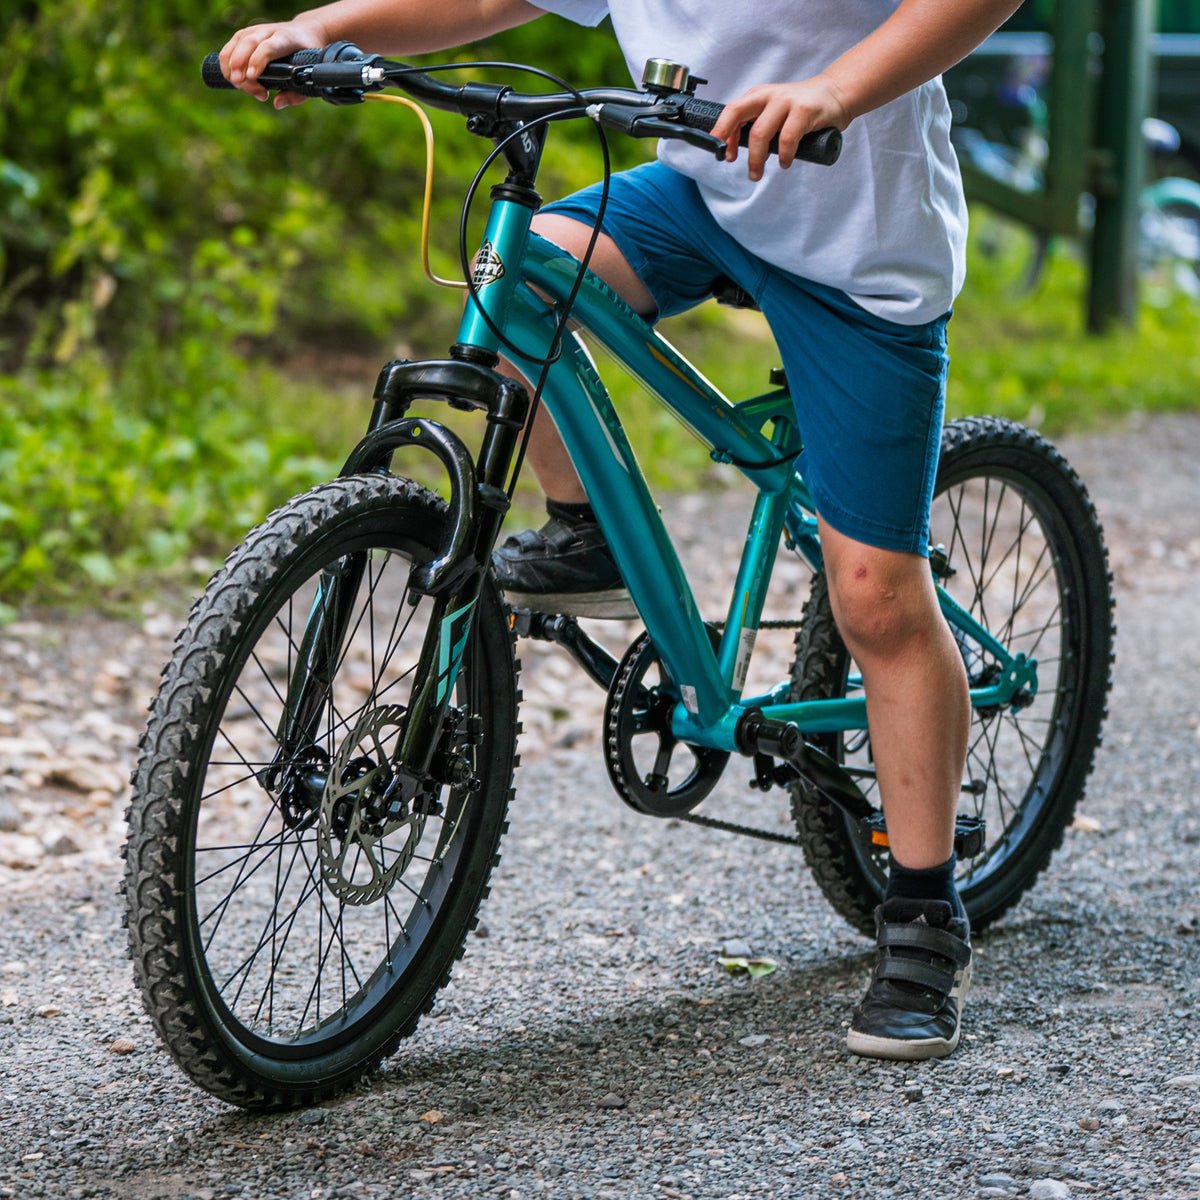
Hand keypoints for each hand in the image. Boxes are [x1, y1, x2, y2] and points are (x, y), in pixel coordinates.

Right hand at [218, 17, 330, 108]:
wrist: (303, 33)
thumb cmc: (305, 57)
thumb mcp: (308, 75)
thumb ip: (296, 93)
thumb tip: (277, 104)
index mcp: (286, 39)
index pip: (269, 47)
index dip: (258, 60)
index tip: (251, 76)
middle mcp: (268, 31)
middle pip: (249, 43)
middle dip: (239, 63)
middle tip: (238, 83)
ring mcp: (254, 31)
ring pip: (236, 44)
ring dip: (231, 66)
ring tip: (239, 85)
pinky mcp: (243, 35)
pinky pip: (229, 48)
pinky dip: (227, 64)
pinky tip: (234, 79)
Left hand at [709, 78, 850, 181]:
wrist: (837, 94)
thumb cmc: (802, 110)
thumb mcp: (774, 113)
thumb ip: (756, 126)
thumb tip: (732, 149)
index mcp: (758, 95)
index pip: (731, 111)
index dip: (722, 133)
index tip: (724, 155)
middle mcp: (769, 95)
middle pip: (737, 113)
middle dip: (730, 140)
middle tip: (731, 162)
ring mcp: (786, 101)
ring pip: (760, 132)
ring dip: (756, 159)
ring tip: (756, 174)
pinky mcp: (804, 110)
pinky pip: (786, 139)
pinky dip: (783, 156)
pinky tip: (785, 162)